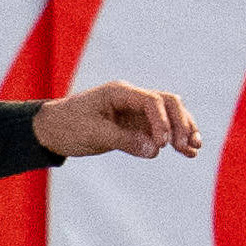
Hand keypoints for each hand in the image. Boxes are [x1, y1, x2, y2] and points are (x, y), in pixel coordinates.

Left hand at [33, 80, 201, 161]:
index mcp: (120, 92)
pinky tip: (189, 152)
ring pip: (169, 115)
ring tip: (194, 150)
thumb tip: (155, 150)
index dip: (162, 122)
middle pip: (168, 103)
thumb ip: (125, 141)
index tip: (164, 144)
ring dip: (184, 129)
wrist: (51, 130)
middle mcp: (132, 98)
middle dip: (181, 123)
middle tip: (184, 147)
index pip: (152, 101)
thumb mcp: (94, 134)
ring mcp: (136, 112)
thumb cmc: (68, 126)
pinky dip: (175, 138)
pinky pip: (161, 129)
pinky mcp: (136, 126)